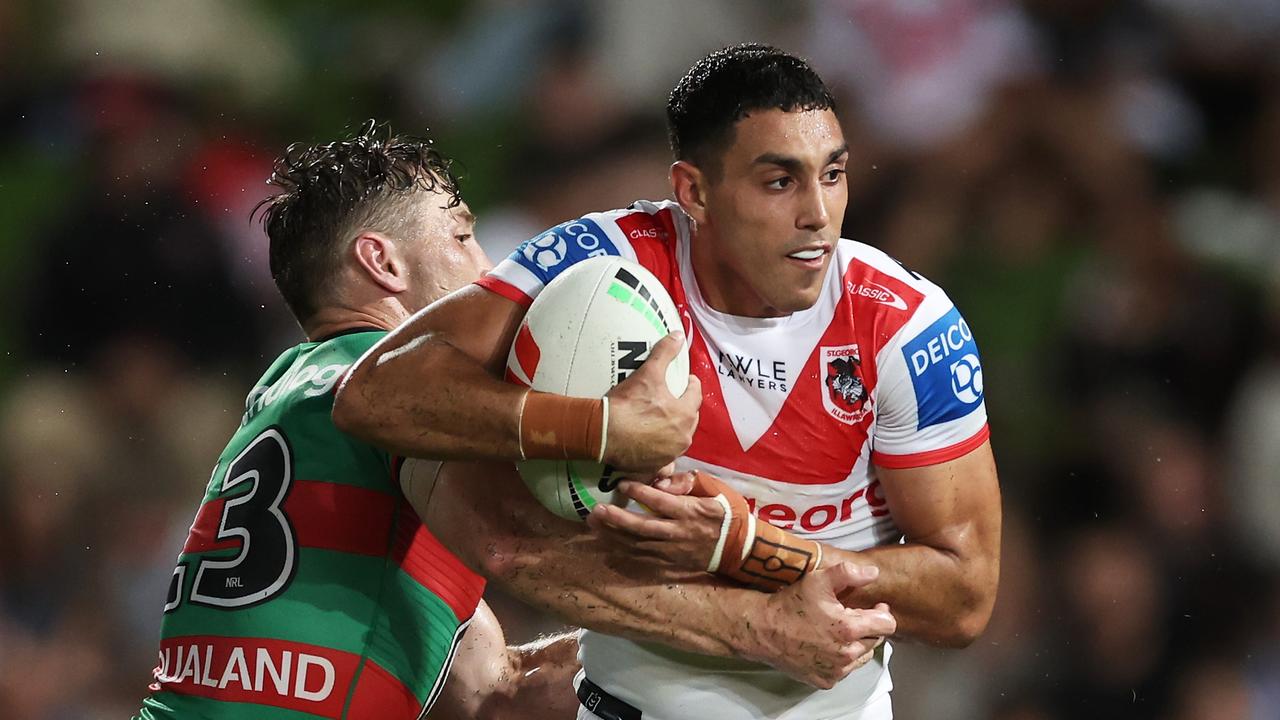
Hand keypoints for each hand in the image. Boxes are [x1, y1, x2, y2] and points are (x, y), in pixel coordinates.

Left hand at [585, 478, 722, 572]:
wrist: (738, 547)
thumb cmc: (725, 511)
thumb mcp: (714, 489)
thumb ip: (687, 482)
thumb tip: (661, 482)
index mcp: (690, 512)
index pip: (661, 502)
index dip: (640, 492)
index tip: (621, 483)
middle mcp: (679, 533)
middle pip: (643, 528)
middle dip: (617, 519)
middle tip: (597, 510)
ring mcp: (673, 551)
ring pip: (638, 545)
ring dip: (614, 535)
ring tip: (594, 524)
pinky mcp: (670, 563)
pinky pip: (642, 558)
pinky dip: (622, 551)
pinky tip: (606, 542)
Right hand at [603, 332, 700, 475]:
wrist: (604, 434)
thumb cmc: (627, 405)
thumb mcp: (648, 373)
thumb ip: (665, 352)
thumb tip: (678, 336)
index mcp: (685, 413)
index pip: (695, 394)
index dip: (689, 384)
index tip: (684, 381)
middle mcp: (683, 436)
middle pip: (689, 417)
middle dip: (682, 407)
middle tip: (669, 399)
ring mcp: (670, 454)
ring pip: (677, 438)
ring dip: (672, 430)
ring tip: (658, 421)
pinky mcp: (655, 466)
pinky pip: (663, 459)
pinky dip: (660, 453)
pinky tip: (650, 446)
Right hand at [745, 563, 894, 689]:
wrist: (763, 630)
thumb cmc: (790, 605)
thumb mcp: (818, 580)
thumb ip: (849, 573)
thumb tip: (873, 573)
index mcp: (849, 628)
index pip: (888, 625)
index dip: (882, 613)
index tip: (873, 608)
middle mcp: (846, 654)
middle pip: (875, 640)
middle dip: (867, 628)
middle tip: (850, 616)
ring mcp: (836, 671)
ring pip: (861, 656)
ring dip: (856, 644)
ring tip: (837, 631)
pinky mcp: (825, 681)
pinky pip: (844, 670)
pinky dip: (841, 658)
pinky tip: (826, 645)